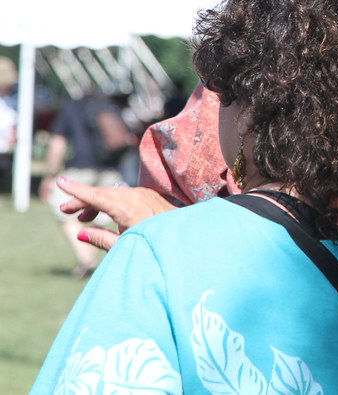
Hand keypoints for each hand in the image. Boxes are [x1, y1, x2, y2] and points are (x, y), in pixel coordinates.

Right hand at [56, 176, 175, 250]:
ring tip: (83, 217)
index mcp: (128, 208)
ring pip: (114, 193)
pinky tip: (105, 213)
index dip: (77, 190)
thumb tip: (81, 232)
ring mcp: (145, 194)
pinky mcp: (150, 196)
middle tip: (65, 210)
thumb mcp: (125, 247)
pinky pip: (125, 195)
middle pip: (103, 194)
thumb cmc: (156, 245)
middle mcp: (136, 196)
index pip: (97, 196)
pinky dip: (111, 202)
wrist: (186, 237)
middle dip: (82, 200)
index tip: (60, 182)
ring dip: (97, 202)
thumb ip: (102, 239)